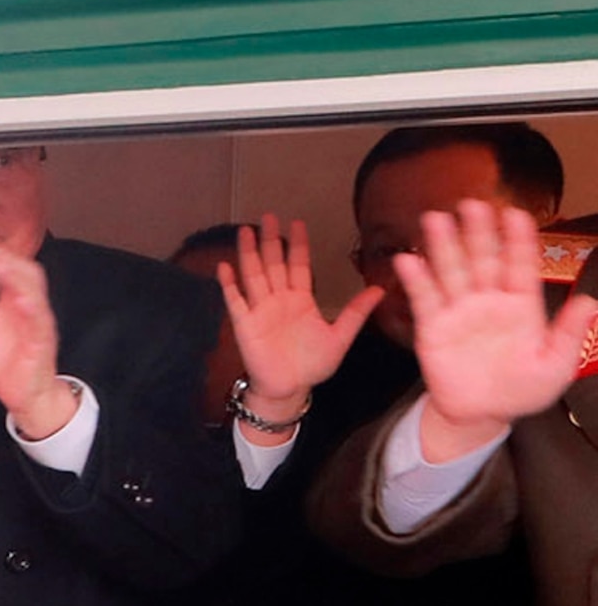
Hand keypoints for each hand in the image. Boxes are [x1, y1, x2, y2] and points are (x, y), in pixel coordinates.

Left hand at [0, 247, 75, 437]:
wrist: (21, 393)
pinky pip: (41, 324)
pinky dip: (34, 310)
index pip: (9, 269)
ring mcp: (38, 324)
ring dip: (18, 278)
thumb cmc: (3, 360)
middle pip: (26, 273)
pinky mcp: (42, 344)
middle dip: (7, 259)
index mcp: (14, 300)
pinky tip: (23, 301)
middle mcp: (29, 307)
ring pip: (35, 293)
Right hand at [217, 215, 379, 431]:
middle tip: (268, 216)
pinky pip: (235, 301)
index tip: (297, 223)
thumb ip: (356, 312)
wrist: (289, 388)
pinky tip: (225, 267)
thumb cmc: (312, 366)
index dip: (297, 244)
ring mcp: (260, 310)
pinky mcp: (245, 324)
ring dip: (249, 253)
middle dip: (271, 240)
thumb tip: (380, 290)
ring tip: (245, 231)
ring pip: (254, 275)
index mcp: (301, 300)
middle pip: (273, 263)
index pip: (298, 265)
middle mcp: (278, 300)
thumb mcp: (340, 337)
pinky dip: (229, 284)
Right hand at [394, 200, 597, 460]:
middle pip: (483, 259)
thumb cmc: (522, 390)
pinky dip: (416, 280)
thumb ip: (569, 334)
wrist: (481, 414)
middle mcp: (489, 301)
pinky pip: (424, 300)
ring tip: (435, 219)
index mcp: (522, 306)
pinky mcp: (433, 328)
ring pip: (452, 271)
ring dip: (443, 246)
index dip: (518, 240)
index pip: (520, 265)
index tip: (515, 214)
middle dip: (478, 232)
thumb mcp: (556, 366)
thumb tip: (589, 302)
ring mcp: (460, 312)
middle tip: (472, 204)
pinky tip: (408, 260)